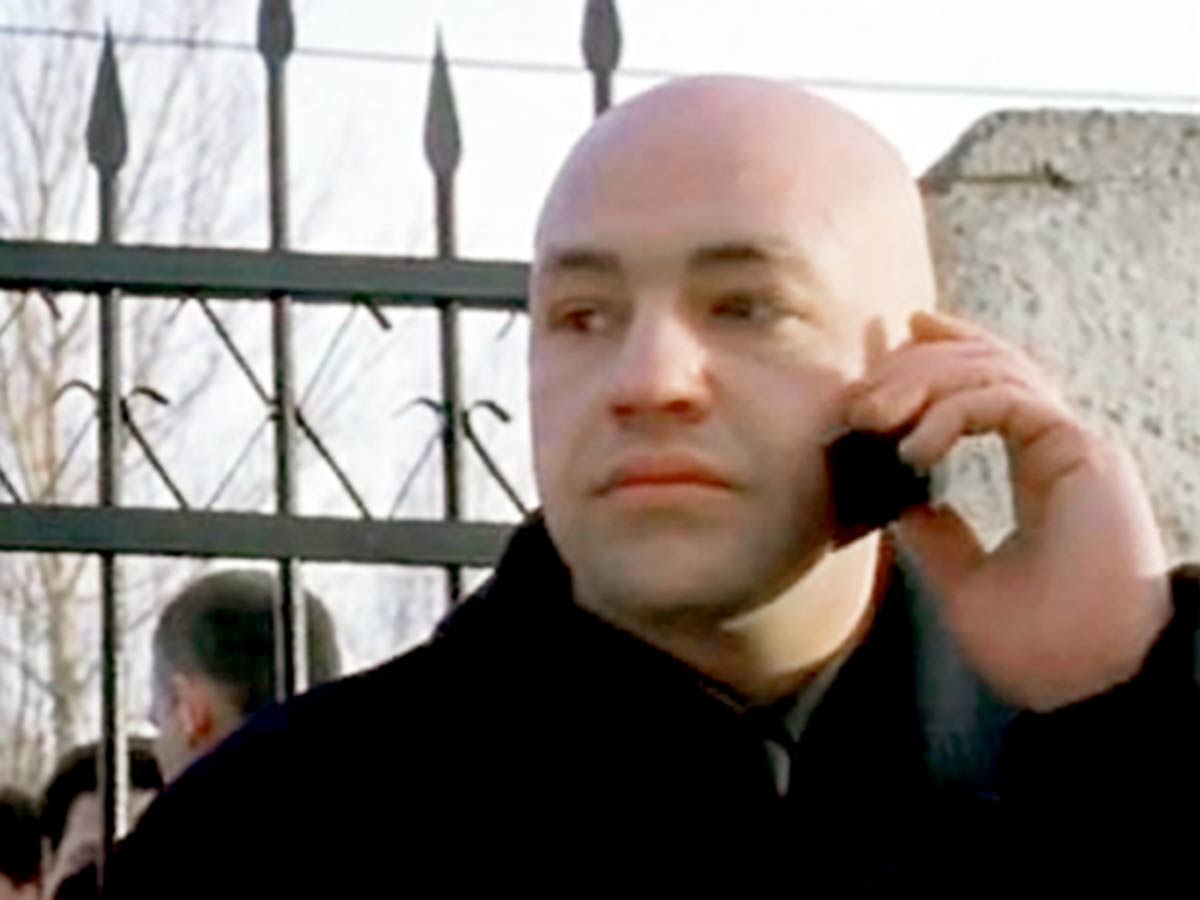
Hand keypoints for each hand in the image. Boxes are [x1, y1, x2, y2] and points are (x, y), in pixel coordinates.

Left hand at [844, 310, 1169, 710]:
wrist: (1089, 685)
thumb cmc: (1040, 646)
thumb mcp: (964, 583)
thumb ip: (938, 537)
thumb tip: (902, 503)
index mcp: (1040, 468)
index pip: (991, 384)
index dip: (941, 354)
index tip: (880, 356)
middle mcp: (1059, 447)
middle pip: (987, 363)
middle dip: (914, 367)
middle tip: (859, 397)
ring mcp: (1073, 446)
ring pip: (997, 369)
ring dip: (925, 381)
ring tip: (874, 418)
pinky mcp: (1081, 454)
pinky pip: (1008, 401)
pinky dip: (953, 412)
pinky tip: (915, 448)